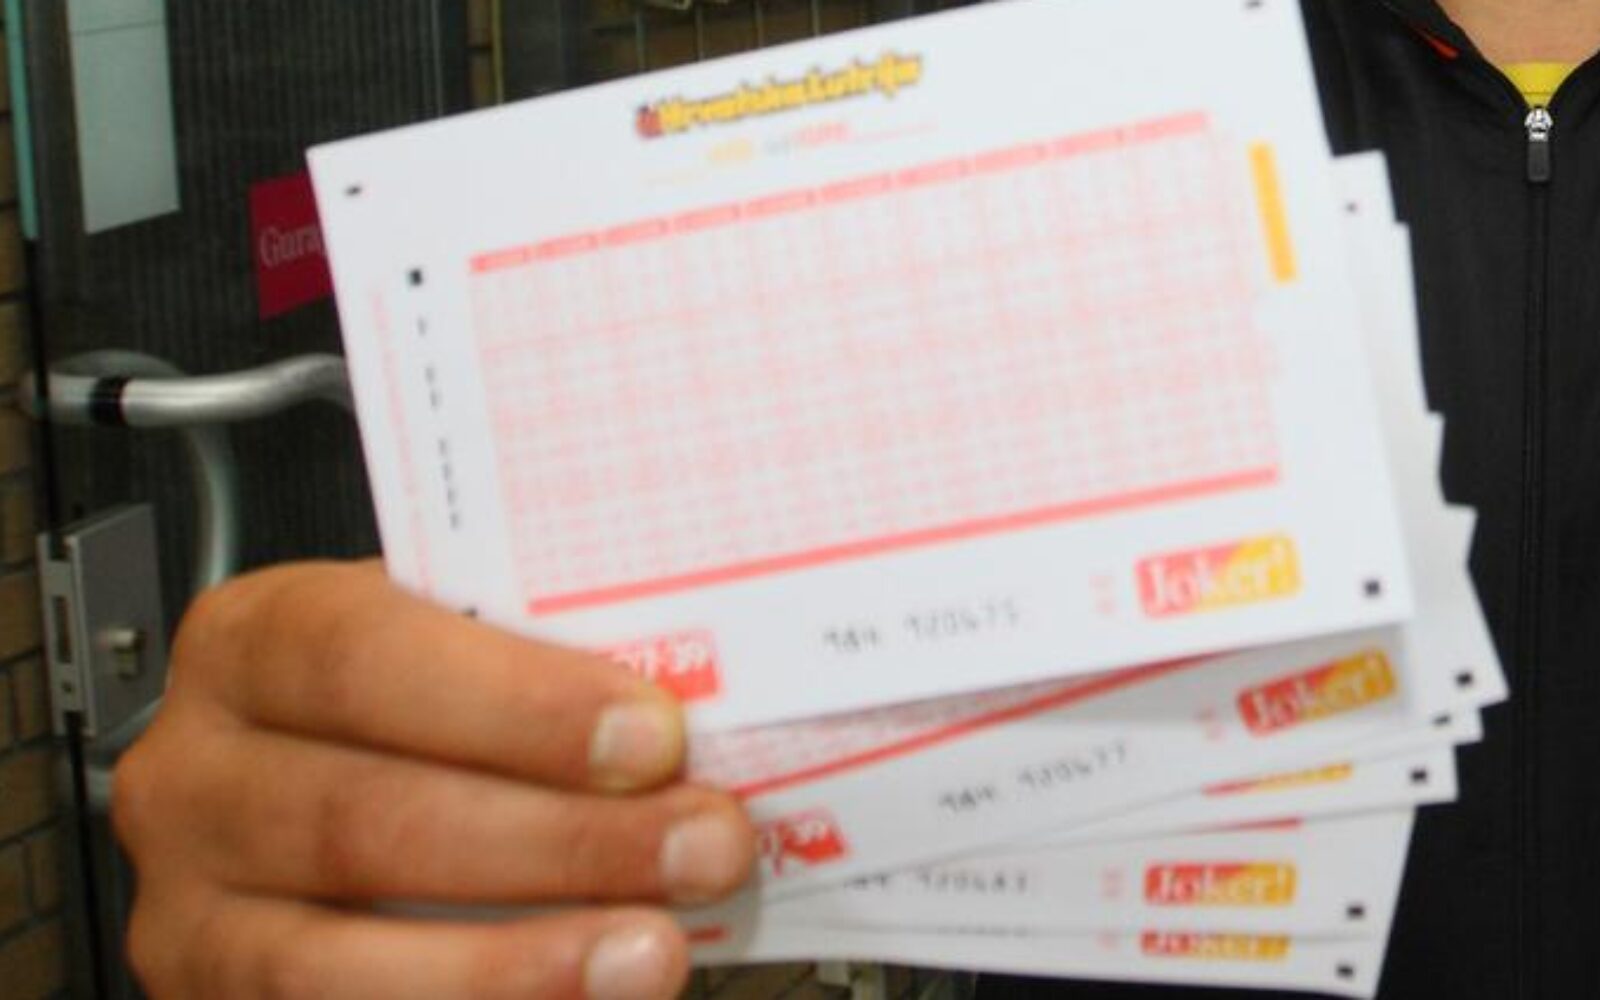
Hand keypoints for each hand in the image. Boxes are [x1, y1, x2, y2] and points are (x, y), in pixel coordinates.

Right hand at [113, 560, 755, 998]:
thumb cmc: (407, 708)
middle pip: (366, 815)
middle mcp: (196, 777)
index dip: (516, 703)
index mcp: (253, 644)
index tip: (653, 736)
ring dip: (519, 965)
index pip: (363, 655)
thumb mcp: (448, 645)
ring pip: (337, 964)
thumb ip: (535, 653)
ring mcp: (194, 914)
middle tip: (705, 842)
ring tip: (654, 952)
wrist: (325, 792)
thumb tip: (704, 694)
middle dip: (559, 841)